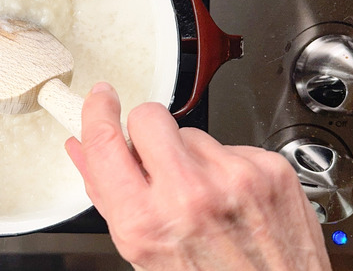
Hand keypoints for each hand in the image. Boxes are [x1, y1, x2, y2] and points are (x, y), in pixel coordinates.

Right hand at [65, 82, 330, 270]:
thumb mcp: (142, 253)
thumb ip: (108, 196)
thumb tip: (83, 152)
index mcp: (146, 221)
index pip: (105, 142)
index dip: (97, 113)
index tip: (100, 99)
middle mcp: (190, 195)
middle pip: (148, 117)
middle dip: (146, 133)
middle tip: (154, 158)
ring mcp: (234, 178)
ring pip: (192, 133)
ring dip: (191, 157)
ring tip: (204, 196)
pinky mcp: (270, 169)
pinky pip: (231, 147)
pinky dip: (227, 168)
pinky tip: (232, 199)